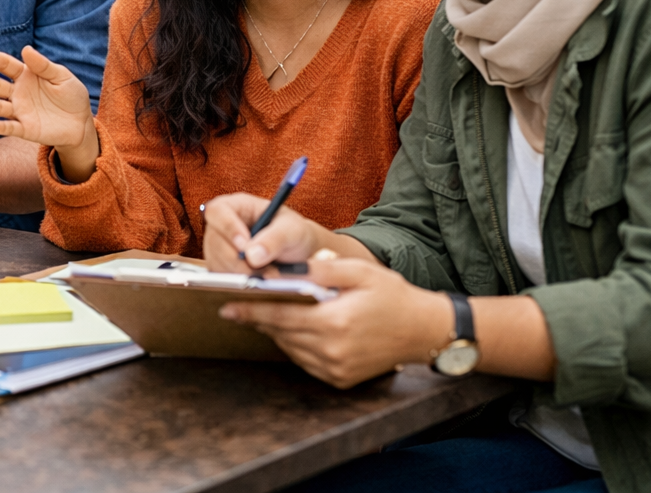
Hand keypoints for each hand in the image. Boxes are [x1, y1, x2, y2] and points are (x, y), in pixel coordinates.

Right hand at [0, 47, 98, 178]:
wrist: (80, 123)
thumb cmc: (71, 96)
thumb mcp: (62, 76)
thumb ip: (43, 65)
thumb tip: (26, 49)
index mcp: (26, 76)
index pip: (7, 66)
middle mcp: (18, 93)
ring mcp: (20, 111)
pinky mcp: (25, 129)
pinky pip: (11, 127)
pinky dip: (1, 126)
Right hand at [201, 194, 327, 273]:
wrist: (297, 253)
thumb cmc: (294, 233)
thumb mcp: (292, 230)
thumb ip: (275, 239)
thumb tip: (253, 256)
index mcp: (236, 206)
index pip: (218, 211)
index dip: (227, 228)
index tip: (244, 247)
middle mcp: (222, 225)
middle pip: (214, 241)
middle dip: (237, 260)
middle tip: (261, 271)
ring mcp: (219, 247)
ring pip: (216, 261)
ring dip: (239, 274)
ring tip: (266, 276)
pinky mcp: (221, 266)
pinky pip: (221, 276)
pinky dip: (238, 283)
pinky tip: (258, 282)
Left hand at [219, 255, 451, 387]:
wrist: (424, 331)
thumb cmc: (392, 295)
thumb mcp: (358, 272)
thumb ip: (321, 271)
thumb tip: (286, 270)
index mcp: (334, 322)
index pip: (280, 315)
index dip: (251, 310)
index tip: (226, 305)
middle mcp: (332, 350)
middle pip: (281, 333)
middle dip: (259, 319)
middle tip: (236, 306)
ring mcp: (336, 369)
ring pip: (290, 349)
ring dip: (277, 331)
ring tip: (264, 314)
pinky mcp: (340, 379)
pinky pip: (306, 362)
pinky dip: (295, 346)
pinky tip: (295, 330)